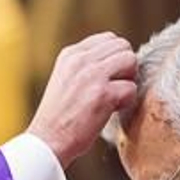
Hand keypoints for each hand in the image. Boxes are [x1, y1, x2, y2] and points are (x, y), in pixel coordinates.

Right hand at [26, 32, 136, 167]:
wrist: (47, 141)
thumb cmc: (59, 116)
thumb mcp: (65, 78)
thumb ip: (85, 66)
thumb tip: (115, 60)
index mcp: (70, 54)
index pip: (109, 38)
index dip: (116, 57)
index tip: (109, 77)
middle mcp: (80, 60)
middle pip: (123, 46)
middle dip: (125, 67)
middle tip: (115, 87)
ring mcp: (92, 76)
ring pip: (130, 61)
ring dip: (128, 80)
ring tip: (115, 97)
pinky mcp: (103, 95)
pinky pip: (132, 88)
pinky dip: (128, 101)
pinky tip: (112, 110)